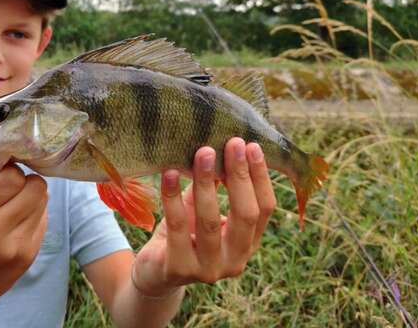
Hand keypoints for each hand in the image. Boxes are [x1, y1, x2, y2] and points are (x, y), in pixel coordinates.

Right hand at [0, 163, 47, 314]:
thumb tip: (3, 146)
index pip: (11, 177)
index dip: (10, 172)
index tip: (1, 177)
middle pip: (33, 187)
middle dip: (25, 182)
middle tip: (13, 189)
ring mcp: (11, 248)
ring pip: (43, 201)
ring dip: (32, 197)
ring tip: (15, 205)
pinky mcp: (27, 257)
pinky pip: (44, 219)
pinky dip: (35, 215)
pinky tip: (18, 223)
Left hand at [132, 137, 275, 296]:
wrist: (153, 273)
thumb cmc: (184, 234)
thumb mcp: (202, 210)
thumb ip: (215, 187)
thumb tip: (220, 146)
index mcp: (248, 244)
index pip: (264, 209)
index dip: (260, 177)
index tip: (251, 145)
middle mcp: (235, 261)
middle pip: (245, 215)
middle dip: (239, 176)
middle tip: (232, 143)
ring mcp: (208, 269)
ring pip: (210, 220)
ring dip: (207, 182)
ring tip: (203, 152)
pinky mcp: (179, 269)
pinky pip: (177, 226)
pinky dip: (173, 197)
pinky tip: (169, 173)